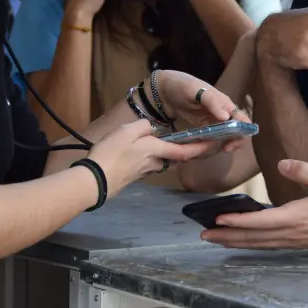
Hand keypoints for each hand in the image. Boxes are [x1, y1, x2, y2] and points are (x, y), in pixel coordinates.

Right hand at [87, 120, 211, 197]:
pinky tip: (142, 154)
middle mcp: (155, 163)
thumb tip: (153, 128)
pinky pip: (149, 166)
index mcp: (156, 150)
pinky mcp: (134, 177)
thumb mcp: (127, 131)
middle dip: (183, 152)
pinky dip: (151, 160)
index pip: (184, 151)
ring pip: (161, 163)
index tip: (213, 145)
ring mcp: (145, 172)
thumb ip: (143, 126)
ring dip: (166, 156)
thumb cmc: (111, 153)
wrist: (95, 180)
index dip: (199, 148)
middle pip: (175, 159)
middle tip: (189, 143)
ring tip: (163, 145)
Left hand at [155, 70, 251, 153]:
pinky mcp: (202, 127)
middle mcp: (222, 114)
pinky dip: (207, 146)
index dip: (242, 133)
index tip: (230, 145)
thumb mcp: (195, 89)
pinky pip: (210, 139)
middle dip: (231, 143)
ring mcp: (212, 121)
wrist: (162, 90)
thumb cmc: (181, 85)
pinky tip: (198, 149)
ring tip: (205, 151)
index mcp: (225, 104)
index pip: (242, 120)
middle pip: (235, 132)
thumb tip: (226, 117)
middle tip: (222, 150)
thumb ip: (212, 101)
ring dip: (217, 146)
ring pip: (223, 138)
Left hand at [200, 160, 307, 248]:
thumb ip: (304, 170)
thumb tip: (281, 164)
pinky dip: (250, 243)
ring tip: (215, 240)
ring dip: (235, 242)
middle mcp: (291, 233)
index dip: (237, 222)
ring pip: (258, 243)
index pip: (260, 222)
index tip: (218, 220)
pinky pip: (267, 245)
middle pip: (253, 237)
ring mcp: (293, 240)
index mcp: (296, 217)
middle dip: (227, 237)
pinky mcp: (296, 242)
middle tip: (204, 235)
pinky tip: (241, 241)